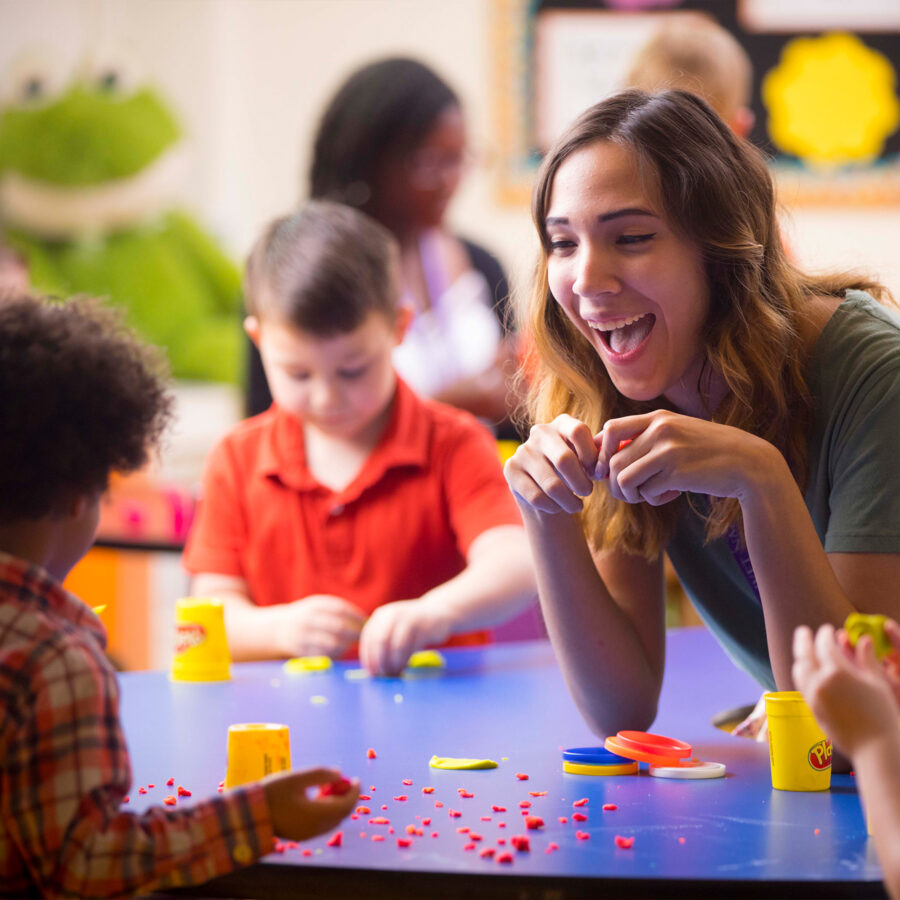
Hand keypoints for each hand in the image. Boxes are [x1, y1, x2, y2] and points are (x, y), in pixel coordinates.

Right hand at [262, 767, 358, 840]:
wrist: (250, 814)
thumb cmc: (272, 792)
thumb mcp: (296, 778)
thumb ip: (320, 775)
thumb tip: (340, 773)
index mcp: (316, 815)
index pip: (345, 805)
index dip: (354, 792)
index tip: (357, 779)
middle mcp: (315, 828)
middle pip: (341, 815)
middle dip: (347, 797)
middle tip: (346, 781)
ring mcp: (308, 835)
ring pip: (333, 821)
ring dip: (337, 804)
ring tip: (331, 786)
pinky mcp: (302, 835)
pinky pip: (323, 824)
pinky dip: (327, 811)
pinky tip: (319, 797)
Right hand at [273, 595, 365, 658]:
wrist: (277, 629)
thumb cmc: (307, 617)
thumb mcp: (317, 606)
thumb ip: (337, 610)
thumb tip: (365, 619)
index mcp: (313, 606)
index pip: (340, 609)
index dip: (356, 616)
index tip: (366, 622)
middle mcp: (307, 620)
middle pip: (337, 626)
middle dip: (354, 632)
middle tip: (364, 636)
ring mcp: (303, 636)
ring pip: (331, 643)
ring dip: (347, 644)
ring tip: (353, 643)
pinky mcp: (301, 651)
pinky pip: (323, 654)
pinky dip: (336, 653)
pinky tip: (342, 649)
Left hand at [359, 599, 452, 676]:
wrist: (437, 612)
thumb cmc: (412, 626)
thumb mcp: (394, 628)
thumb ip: (382, 643)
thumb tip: (371, 670)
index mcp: (381, 616)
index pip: (368, 639)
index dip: (368, 658)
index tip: (372, 673)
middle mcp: (391, 615)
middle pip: (379, 642)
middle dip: (380, 662)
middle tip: (383, 676)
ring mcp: (407, 618)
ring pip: (395, 646)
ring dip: (393, 663)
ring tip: (394, 673)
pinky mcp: (421, 626)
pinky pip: (410, 647)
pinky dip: (405, 660)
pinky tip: (404, 667)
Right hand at [503, 414, 597, 514]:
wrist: (544, 485)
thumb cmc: (573, 470)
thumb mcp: (586, 459)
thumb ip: (596, 458)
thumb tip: (602, 467)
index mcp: (562, 423)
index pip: (578, 432)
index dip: (591, 456)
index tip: (596, 473)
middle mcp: (540, 432)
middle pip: (564, 459)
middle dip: (581, 483)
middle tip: (587, 492)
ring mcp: (522, 450)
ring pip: (551, 484)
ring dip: (569, 501)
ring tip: (576, 505)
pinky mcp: (510, 470)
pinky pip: (536, 497)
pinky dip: (553, 507)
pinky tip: (558, 506)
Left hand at [595, 410, 775, 506]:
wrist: (749, 464)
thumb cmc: (709, 451)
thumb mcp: (678, 434)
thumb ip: (647, 440)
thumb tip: (607, 462)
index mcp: (658, 417)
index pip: (611, 429)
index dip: (601, 453)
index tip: (606, 470)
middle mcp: (660, 430)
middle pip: (612, 461)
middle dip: (615, 484)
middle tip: (631, 492)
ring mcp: (668, 451)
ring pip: (623, 479)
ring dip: (631, 494)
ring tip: (649, 494)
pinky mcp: (677, 473)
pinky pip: (646, 492)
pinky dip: (654, 499)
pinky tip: (671, 495)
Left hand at [792, 624, 899, 757]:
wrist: (874, 748)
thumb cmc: (882, 715)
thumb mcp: (877, 683)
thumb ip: (866, 659)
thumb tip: (864, 639)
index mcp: (837, 672)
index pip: (825, 645)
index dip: (825, 634)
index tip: (828, 629)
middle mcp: (819, 682)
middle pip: (804, 654)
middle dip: (803, 639)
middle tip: (803, 630)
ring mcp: (812, 696)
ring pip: (799, 670)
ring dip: (800, 656)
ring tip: (803, 650)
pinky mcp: (811, 708)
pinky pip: (801, 684)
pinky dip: (801, 672)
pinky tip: (807, 671)